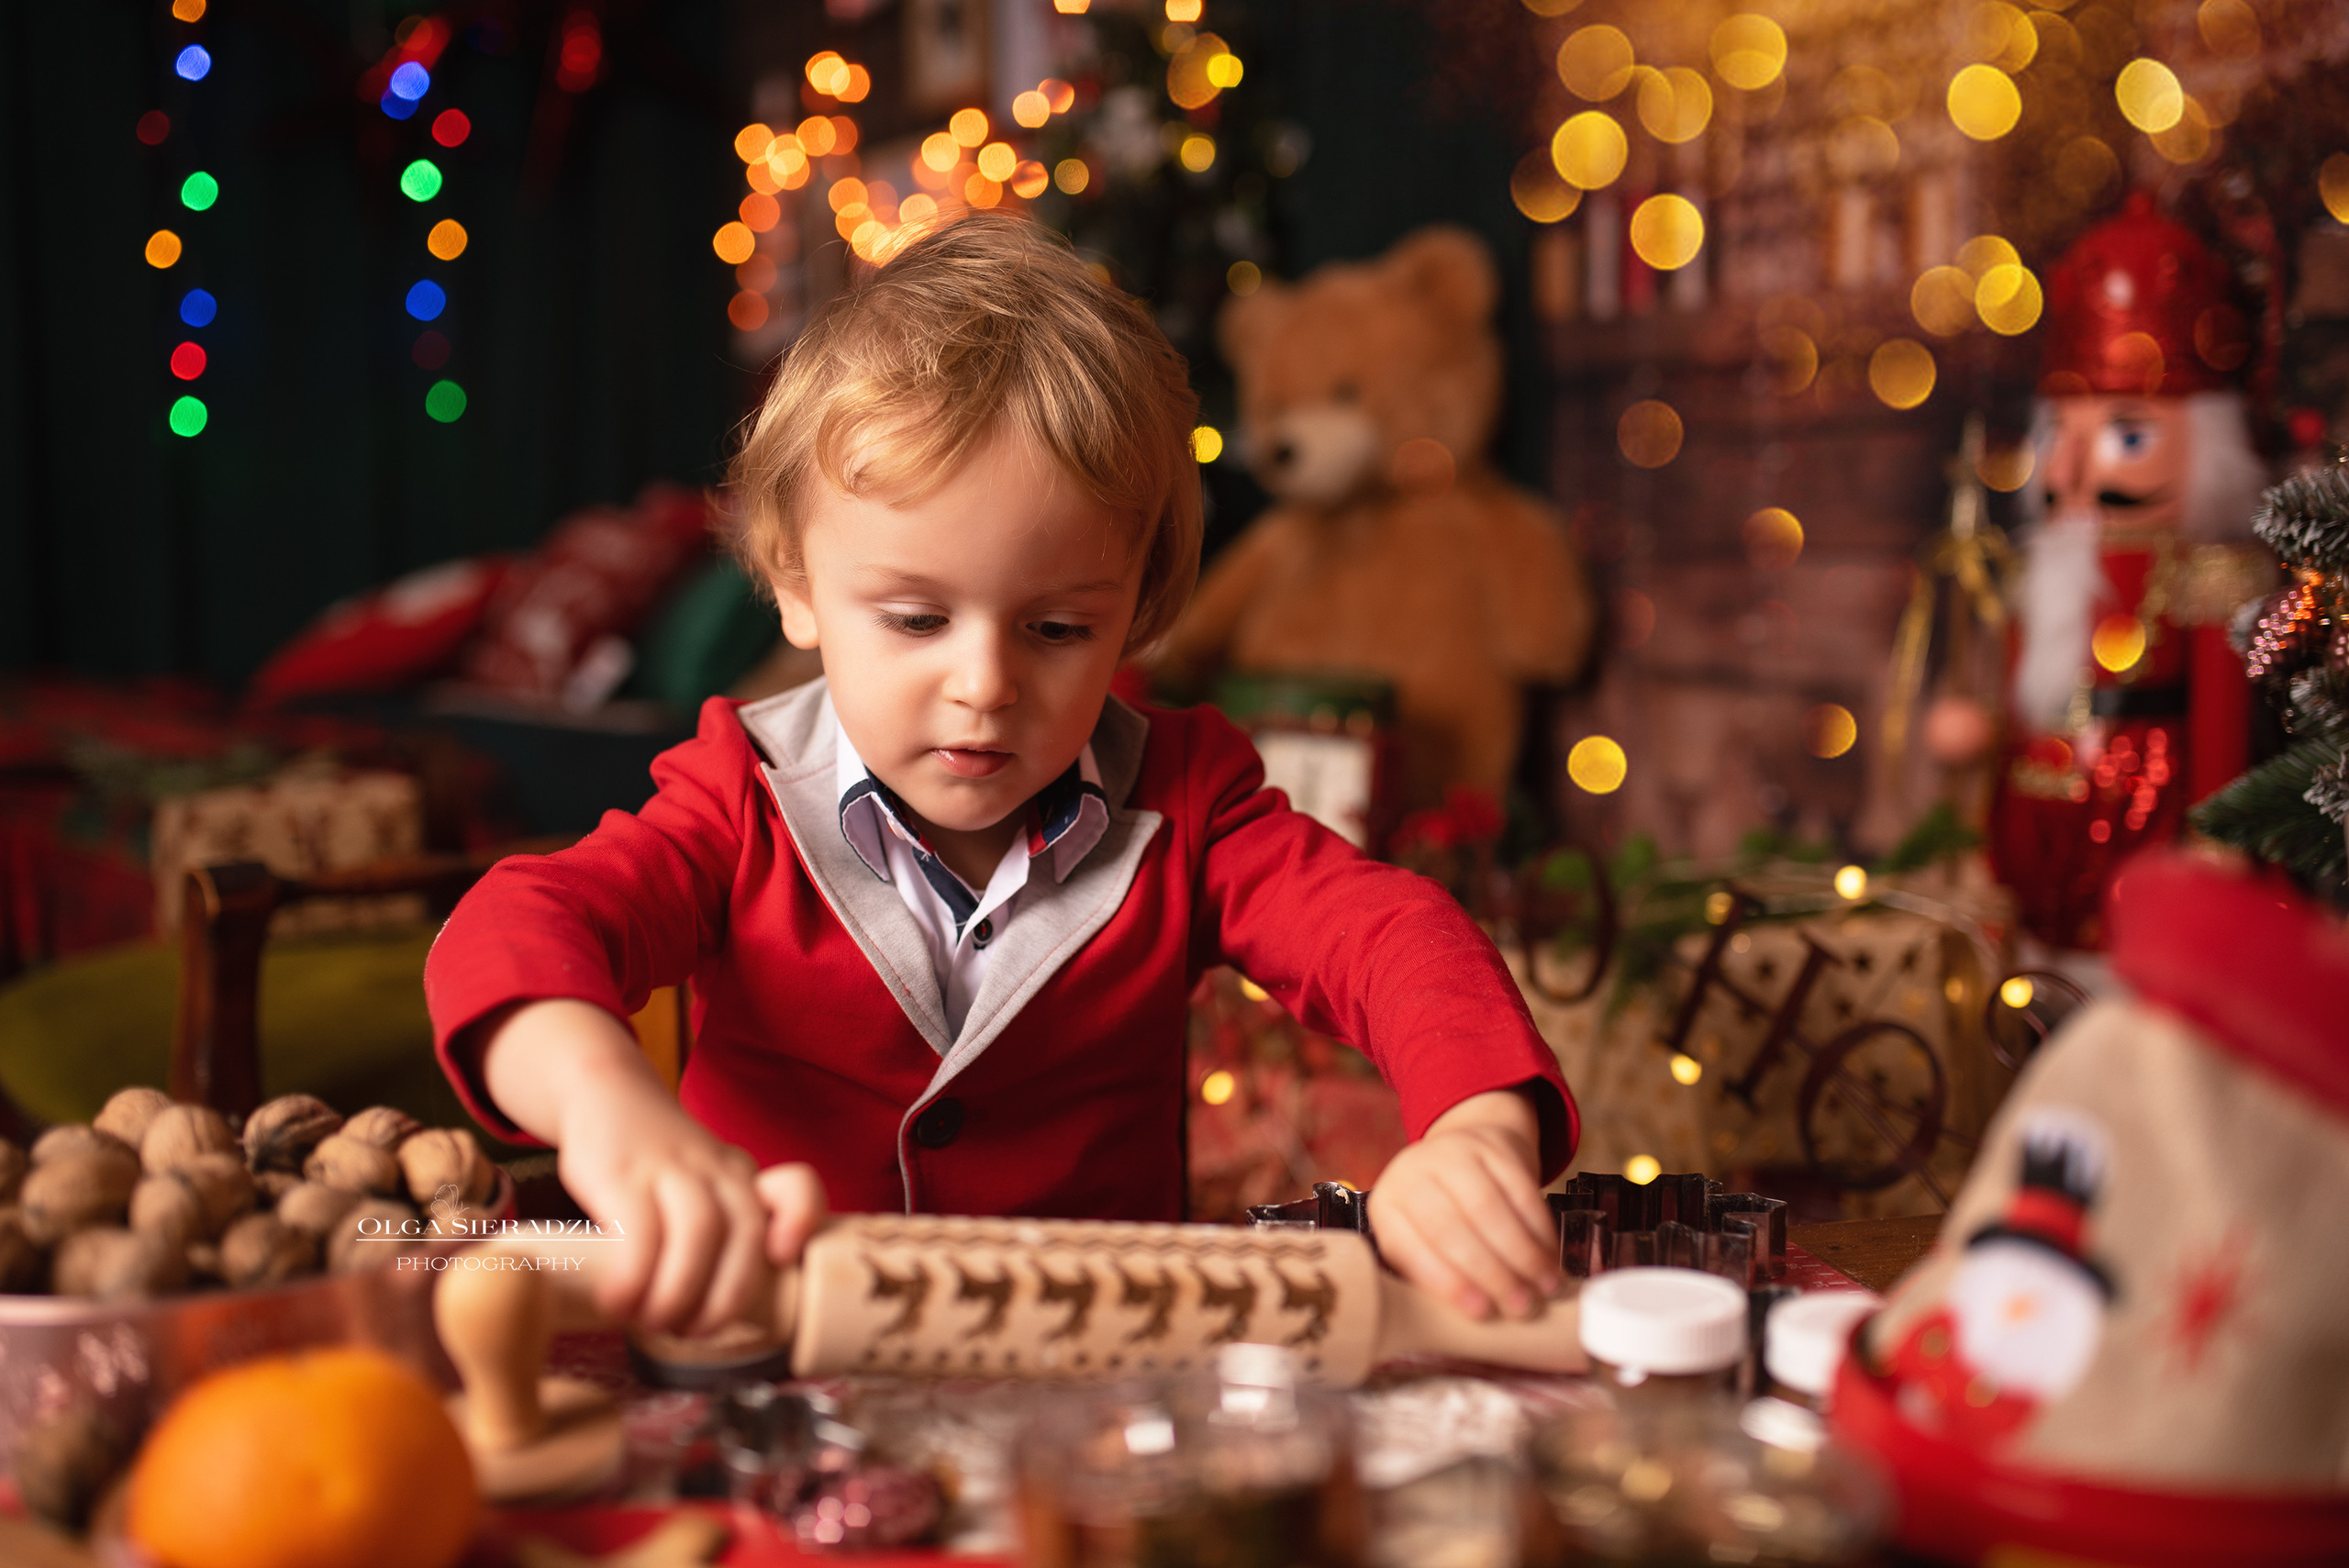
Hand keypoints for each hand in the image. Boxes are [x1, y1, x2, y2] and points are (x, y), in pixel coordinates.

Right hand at [479, 999, 828, 1336]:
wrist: (603, 1093)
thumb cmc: (657, 1159)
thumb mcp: (702, 1184)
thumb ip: (721, 1233)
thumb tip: (711, 1312)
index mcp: (742, 1177)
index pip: (796, 1187)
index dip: (800, 1221)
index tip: (783, 1257)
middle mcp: (716, 1169)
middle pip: (743, 1230)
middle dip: (726, 1296)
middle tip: (693, 1332)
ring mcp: (671, 1167)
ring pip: (699, 1231)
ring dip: (680, 1292)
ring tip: (655, 1321)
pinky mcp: (622, 1173)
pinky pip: (639, 1231)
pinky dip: (634, 1277)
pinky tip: (619, 1301)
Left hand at [1366, 1089, 1558, 1320]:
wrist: (1465, 1153)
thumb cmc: (1441, 1217)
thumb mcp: (1423, 1242)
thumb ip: (1439, 1277)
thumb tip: (1473, 1326)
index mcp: (1387, 1207)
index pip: (1412, 1247)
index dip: (1447, 1282)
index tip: (1481, 1313)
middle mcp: (1412, 1173)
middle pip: (1450, 1227)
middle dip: (1491, 1273)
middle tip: (1522, 1307)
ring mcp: (1452, 1153)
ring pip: (1488, 1207)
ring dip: (1523, 1253)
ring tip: (1545, 1287)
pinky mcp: (1491, 1147)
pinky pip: (1520, 1189)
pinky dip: (1539, 1229)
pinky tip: (1550, 1256)